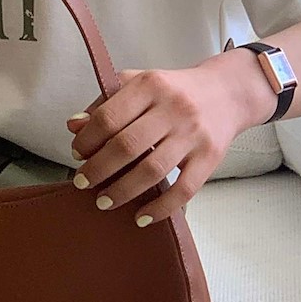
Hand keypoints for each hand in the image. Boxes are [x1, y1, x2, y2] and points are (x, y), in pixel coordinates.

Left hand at [66, 64, 249, 225]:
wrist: (227, 92)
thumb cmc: (173, 91)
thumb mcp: (138, 84)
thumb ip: (105, 103)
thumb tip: (73, 125)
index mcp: (150, 85)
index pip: (108, 117)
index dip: (87, 140)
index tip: (76, 154)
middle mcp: (173, 108)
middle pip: (126, 146)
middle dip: (98, 170)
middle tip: (82, 183)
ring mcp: (193, 134)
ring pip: (152, 170)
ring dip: (122, 191)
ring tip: (103, 202)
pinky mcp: (210, 157)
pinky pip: (184, 189)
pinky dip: (161, 208)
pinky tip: (142, 217)